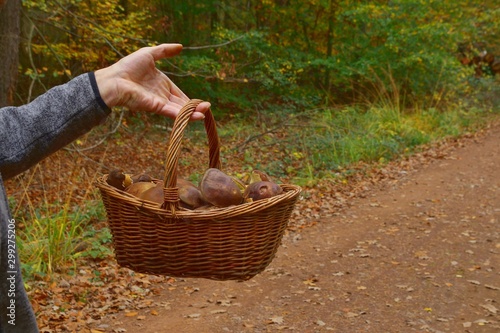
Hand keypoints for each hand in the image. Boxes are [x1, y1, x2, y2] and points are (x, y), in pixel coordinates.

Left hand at [94, 44, 209, 119]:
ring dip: (192, 112)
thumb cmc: (127, 67)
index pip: (179, 94)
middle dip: (195, 107)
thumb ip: (164, 51)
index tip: (201, 102)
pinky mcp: (155, 107)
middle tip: (207, 108)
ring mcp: (159, 102)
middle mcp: (162, 95)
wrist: (114, 78)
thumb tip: (180, 46)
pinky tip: (196, 116)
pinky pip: (172, 111)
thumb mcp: (149, 54)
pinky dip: (184, 115)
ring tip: (204, 113)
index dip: (189, 99)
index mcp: (162, 84)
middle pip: (181, 103)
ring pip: (179, 109)